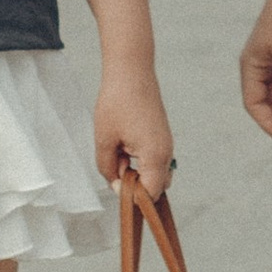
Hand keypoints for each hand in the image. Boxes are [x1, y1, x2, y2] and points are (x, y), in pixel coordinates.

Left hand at [97, 64, 174, 190]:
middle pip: (155, 187)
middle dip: (134, 185)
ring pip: (153, 173)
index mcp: (155, 155)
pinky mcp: (162, 138)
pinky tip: (122, 143)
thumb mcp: (105, 140)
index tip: (117, 189)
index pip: (150, 194)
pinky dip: (138, 160)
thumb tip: (116, 186)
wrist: (132, 72)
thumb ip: (108, 169)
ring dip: (135, 171)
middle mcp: (166, 153)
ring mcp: (166, 145)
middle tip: (114, 165)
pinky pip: (153, 160)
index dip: (134, 199)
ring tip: (117, 149)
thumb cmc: (118, 102)